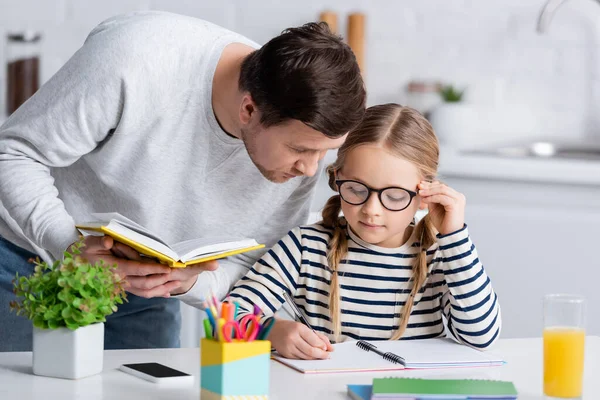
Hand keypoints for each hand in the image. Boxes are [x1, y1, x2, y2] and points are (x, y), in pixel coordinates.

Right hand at [70, 236, 216, 297]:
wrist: (72, 264)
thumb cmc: (81, 250)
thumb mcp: (88, 242)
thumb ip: (99, 242)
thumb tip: (109, 242)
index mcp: (112, 268)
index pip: (137, 269)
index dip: (153, 269)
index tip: (167, 267)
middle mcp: (119, 280)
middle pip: (144, 283)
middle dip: (162, 279)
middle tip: (178, 275)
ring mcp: (121, 286)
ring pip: (144, 291)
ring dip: (161, 288)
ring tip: (177, 284)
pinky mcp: (123, 287)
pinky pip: (141, 293)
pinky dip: (155, 293)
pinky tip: (168, 292)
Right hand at [268, 319, 332, 359]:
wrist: (273, 330)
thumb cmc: (290, 327)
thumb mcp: (304, 327)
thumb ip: (317, 336)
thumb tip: (329, 347)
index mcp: (298, 328)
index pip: (314, 340)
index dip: (323, 346)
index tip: (327, 348)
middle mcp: (293, 338)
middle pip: (311, 351)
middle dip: (321, 355)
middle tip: (327, 356)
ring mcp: (288, 347)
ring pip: (306, 357)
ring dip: (315, 357)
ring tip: (320, 355)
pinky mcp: (286, 354)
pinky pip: (300, 359)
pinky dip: (307, 358)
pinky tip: (310, 356)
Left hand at [418, 180, 465, 234]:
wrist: (449, 235)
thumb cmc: (443, 223)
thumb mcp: (434, 208)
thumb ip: (431, 199)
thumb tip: (423, 189)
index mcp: (454, 196)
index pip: (442, 186)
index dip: (430, 185)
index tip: (420, 185)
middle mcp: (458, 196)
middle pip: (442, 186)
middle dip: (429, 186)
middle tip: (419, 187)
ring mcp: (458, 200)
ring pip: (442, 190)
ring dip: (429, 191)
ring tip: (420, 193)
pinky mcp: (455, 205)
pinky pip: (442, 198)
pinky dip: (432, 197)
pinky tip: (425, 200)